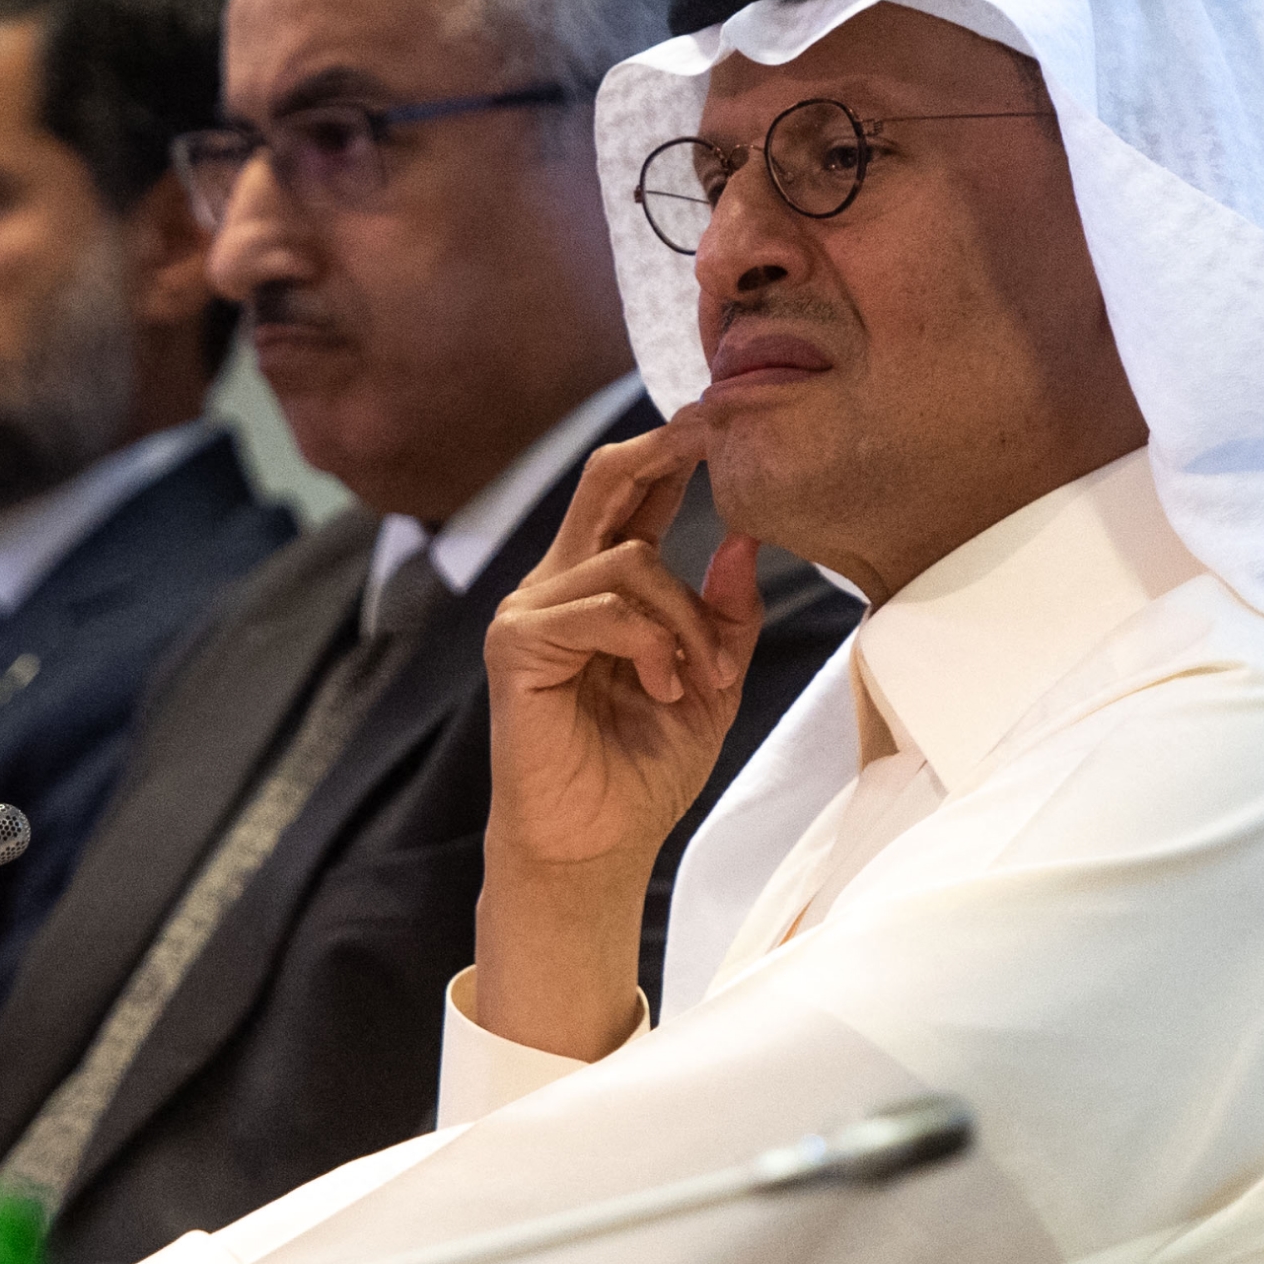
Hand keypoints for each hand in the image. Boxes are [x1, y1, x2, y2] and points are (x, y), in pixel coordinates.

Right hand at [478, 410, 766, 1056]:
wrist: (596, 847)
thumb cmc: (643, 772)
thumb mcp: (712, 683)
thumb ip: (727, 616)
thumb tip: (745, 539)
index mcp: (605, 586)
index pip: (636, 493)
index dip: (677, 449)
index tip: (724, 416)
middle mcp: (561, 584)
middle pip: (606, 479)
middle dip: (666, 449)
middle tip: (716, 429)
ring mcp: (532, 612)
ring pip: (629, 562)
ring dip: (686, 622)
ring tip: (699, 681)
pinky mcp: (517, 646)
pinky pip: (603, 610)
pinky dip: (653, 647)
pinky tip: (665, 690)